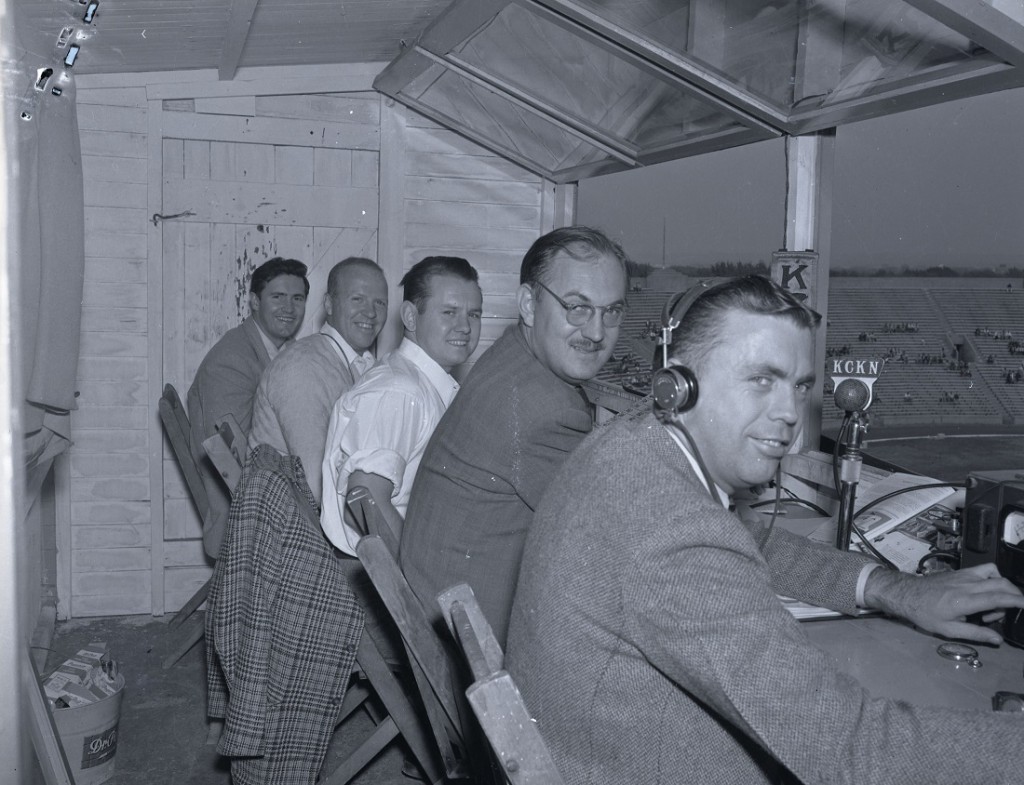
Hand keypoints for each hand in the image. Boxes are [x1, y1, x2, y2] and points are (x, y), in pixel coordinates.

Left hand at [863, 562, 1023, 644]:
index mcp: (964, 601)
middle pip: (1002, 584)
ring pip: (995, 574)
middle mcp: (967, 585)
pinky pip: (985, 570)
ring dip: (1003, 588)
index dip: (1016, 601)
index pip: (998, 597)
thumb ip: (975, 634)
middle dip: (1014, 597)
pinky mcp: (962, 571)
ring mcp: (965, 575)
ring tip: (992, 605)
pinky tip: (986, 591)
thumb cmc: (925, 613)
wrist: (907, 594)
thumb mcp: (948, 630)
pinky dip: (994, 578)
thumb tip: (998, 640)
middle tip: (1004, 614)